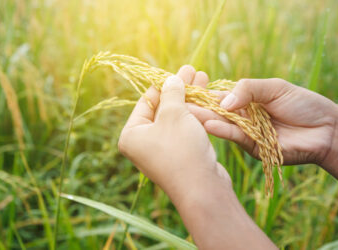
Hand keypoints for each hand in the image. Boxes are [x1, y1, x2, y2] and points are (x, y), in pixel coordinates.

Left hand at [118, 66, 230, 200]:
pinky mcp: (179, 155)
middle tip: (193, 71)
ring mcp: (161, 150)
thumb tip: (171, 79)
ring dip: (190, 99)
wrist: (202, 188)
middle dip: (180, 89)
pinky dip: (194, 115)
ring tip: (203, 78)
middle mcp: (143, 143)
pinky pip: (184, 130)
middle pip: (162, 108)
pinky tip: (206, 100)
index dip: (164, 83)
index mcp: (131, 134)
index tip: (179, 70)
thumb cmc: (181, 149)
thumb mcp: (174, 114)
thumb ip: (171, 93)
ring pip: (176, 118)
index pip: (147, 101)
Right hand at [189, 78, 337, 164]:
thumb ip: (248, 89)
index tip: (183, 90)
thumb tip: (223, 101)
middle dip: (198, 108)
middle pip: (216, 112)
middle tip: (176, 105)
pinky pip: (235, 137)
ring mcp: (246, 132)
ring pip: (222, 125)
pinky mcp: (253, 147)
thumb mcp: (274, 88)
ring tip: (187, 115)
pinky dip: (223, 131)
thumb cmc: (302, 103)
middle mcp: (241, 117)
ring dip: (204, 120)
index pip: (219, 96)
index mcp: (245, 100)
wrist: (325, 129)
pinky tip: (209, 125)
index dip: (202, 94)